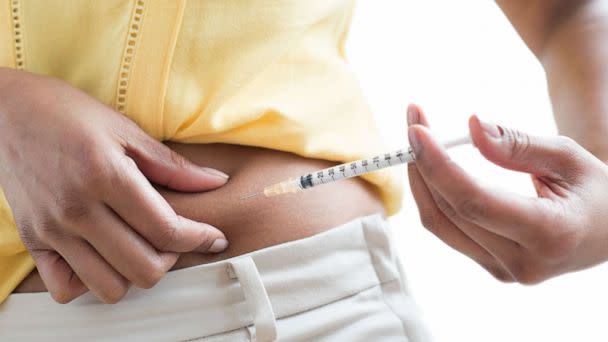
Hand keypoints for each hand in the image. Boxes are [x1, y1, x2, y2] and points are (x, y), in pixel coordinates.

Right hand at [0, 69, 229, 302]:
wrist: (3, 111)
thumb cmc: (67, 113)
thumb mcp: (124, 129)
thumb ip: (172, 165)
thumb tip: (217, 181)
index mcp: (106, 177)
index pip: (166, 229)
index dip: (199, 238)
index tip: (215, 238)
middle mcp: (78, 210)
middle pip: (142, 268)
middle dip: (171, 259)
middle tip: (174, 239)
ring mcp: (52, 230)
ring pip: (109, 287)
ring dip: (134, 273)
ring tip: (141, 247)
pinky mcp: (33, 240)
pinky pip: (65, 288)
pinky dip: (90, 282)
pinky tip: (103, 256)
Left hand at [406, 104, 607, 283]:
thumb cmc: (596, 192)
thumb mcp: (569, 158)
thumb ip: (518, 145)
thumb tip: (471, 127)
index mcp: (550, 234)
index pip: (474, 202)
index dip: (438, 165)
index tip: (416, 130)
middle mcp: (523, 263)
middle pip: (450, 211)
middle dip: (423, 162)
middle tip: (415, 120)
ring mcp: (504, 272)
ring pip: (440, 224)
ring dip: (421, 179)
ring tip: (418, 139)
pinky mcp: (491, 267)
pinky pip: (447, 230)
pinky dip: (433, 195)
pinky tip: (431, 167)